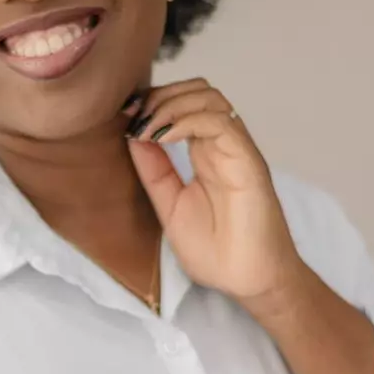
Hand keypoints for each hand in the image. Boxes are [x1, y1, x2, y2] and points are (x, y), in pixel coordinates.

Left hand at [124, 79, 305, 305]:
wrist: (249, 283)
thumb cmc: (216, 250)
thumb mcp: (169, 204)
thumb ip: (153, 169)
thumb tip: (132, 133)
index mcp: (205, 151)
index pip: (184, 102)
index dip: (153, 100)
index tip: (124, 114)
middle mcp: (222, 144)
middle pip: (197, 90)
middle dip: (160, 94)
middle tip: (133, 116)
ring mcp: (237, 150)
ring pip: (209, 98)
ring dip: (171, 103)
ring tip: (146, 127)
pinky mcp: (248, 161)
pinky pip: (221, 122)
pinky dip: (186, 120)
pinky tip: (162, 137)